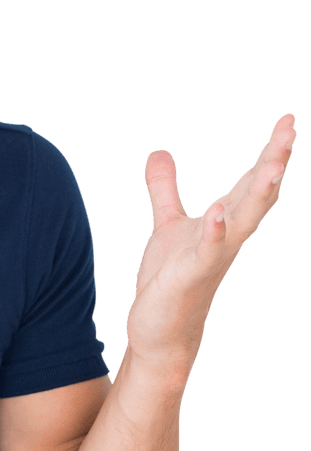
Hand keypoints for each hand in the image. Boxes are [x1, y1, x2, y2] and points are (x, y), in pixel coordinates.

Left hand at [126, 114, 295, 376]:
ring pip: (242, 222)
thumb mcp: (168, 225)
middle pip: (255, 196)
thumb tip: (160, 152)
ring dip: (256, 196)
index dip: (269, 152)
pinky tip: (216, 213)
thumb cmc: (170, 278)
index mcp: (224, 221)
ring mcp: (212, 258)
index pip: (251, 181)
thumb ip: (166, 189)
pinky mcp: (190, 277)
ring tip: (271, 167)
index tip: (287, 120)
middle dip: (272, 165)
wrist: (162, 330)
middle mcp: (226, 237)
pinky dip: (214, 232)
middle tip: (290, 133)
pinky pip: (207, 253)